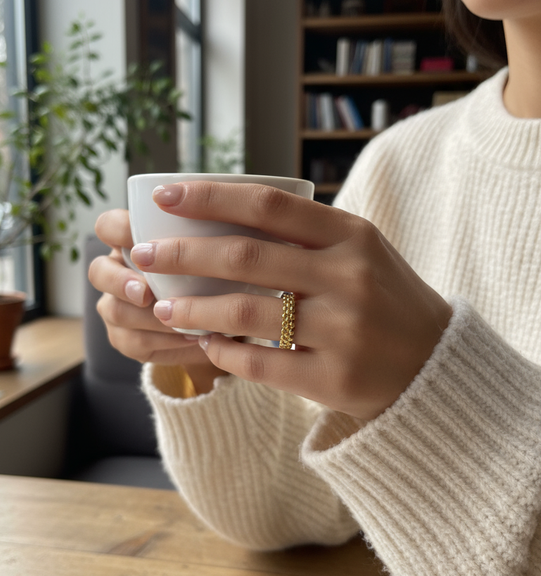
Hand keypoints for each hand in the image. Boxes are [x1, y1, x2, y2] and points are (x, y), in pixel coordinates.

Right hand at [88, 209, 226, 393]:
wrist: (224, 319)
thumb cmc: (220, 272)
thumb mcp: (220, 249)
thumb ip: (214, 237)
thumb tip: (231, 228)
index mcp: (133, 239)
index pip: (109, 226)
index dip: (118, 231)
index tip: (145, 243)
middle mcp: (118, 269)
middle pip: (98, 271)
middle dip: (120, 283)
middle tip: (146, 294)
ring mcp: (117, 305)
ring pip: (115, 311)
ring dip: (149, 319)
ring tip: (185, 323)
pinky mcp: (126, 338)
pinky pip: (134, 343)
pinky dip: (165, 343)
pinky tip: (193, 340)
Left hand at [131, 181, 451, 420]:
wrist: (434, 363)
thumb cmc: (383, 297)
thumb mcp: (359, 250)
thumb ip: (305, 233)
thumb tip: (221, 213)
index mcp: (351, 235)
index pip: (269, 205)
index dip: (210, 197)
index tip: (163, 197)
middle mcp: (348, 277)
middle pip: (246, 256)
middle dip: (183, 254)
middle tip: (142, 254)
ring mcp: (343, 330)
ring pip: (246, 313)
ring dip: (193, 308)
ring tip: (162, 306)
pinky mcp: (334, 379)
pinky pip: (262, 365)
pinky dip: (225, 353)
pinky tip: (205, 344)